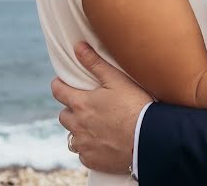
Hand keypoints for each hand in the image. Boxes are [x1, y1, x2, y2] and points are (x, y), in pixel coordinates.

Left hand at [51, 42, 152, 173]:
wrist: (149, 138)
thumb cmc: (135, 105)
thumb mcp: (117, 80)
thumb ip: (95, 63)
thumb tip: (78, 47)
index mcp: (81, 104)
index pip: (58, 91)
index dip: (59, 85)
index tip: (62, 84)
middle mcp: (77, 126)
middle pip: (63, 116)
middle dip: (71, 110)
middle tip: (87, 107)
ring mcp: (83, 145)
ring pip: (72, 137)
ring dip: (80, 130)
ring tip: (97, 126)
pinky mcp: (92, 160)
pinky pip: (84, 153)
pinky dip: (90, 148)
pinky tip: (104, 142)